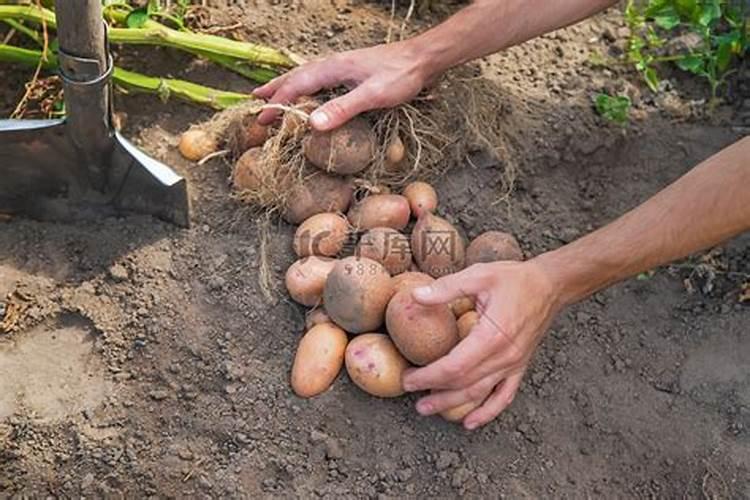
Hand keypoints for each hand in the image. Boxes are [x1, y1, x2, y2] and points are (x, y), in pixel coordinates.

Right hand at [254, 40, 434, 130]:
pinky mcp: (350, 71)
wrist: (422, 58)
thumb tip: (311, 124)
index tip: (262, 120)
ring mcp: (341, 66)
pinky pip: (318, 78)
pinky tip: (308, 92)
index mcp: (332, 68)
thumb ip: (343, 109)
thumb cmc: (400, 76)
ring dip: (287, 86)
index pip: (296, 87)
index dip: (278, 104)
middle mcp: (332, 64)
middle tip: (255, 103)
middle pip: (295, 77)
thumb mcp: (373, 96)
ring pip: (305, 76)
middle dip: (275, 91)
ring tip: (271, 93)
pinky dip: (304, 86)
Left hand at [402, 259, 564, 429]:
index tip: (408, 378)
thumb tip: (415, 295)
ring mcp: (514, 365)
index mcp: (492, 336)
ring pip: (480, 394)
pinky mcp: (520, 366)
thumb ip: (447, 288)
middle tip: (410, 396)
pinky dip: (487, 412)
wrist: (550, 286)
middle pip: (464, 385)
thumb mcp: (479, 275)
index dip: (429, 376)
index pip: (454, 367)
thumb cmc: (514, 279)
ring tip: (428, 409)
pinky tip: (470, 423)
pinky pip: (504, 396)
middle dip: (435, 393)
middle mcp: (504, 356)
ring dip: (453, 405)